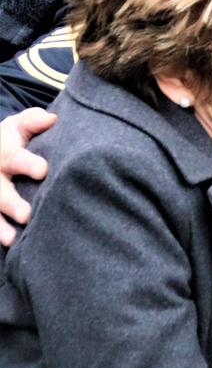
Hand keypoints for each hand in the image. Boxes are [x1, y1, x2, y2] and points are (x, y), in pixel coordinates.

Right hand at [0, 109, 55, 245]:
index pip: (15, 158)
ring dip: (0, 226)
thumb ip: (32, 122)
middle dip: (11, 203)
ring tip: (13, 240)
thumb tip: (51, 118)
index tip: (44, 171)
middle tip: (27, 215)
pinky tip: (8, 248)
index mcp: (4, 153)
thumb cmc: (12, 141)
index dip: (28, 164)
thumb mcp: (18, 128)